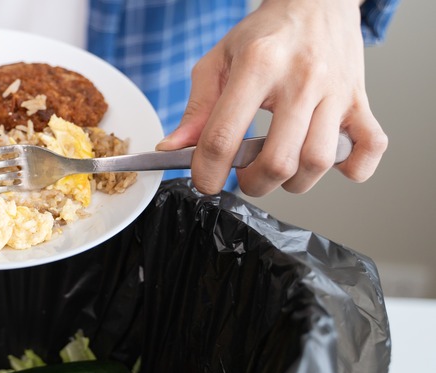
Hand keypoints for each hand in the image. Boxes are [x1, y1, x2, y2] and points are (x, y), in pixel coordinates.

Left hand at [155, 0, 387, 195]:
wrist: (315, 0)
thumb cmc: (264, 34)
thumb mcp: (218, 60)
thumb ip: (196, 108)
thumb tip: (172, 148)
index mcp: (258, 66)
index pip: (225, 137)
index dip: (207, 171)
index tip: (205, 181)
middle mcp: (302, 79)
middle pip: (278, 161)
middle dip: (254, 184)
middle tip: (245, 176)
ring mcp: (336, 91)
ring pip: (319, 162)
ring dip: (294, 181)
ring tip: (279, 168)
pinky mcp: (360, 100)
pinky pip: (370, 147)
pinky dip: (353, 168)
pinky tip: (329, 162)